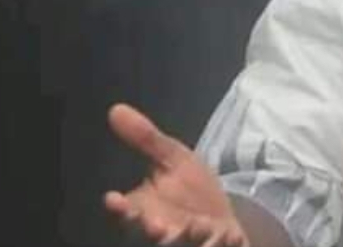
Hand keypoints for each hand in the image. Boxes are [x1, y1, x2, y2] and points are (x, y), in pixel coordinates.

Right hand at [104, 104, 248, 246]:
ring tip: (196, 226)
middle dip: (152, 230)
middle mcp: (161, 231)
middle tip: (155, 225)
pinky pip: (215, 246)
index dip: (120, 209)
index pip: (126, 213)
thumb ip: (146, 140)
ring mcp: (187, 242)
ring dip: (189, 237)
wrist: (225, 219)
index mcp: (144, 210)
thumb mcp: (173, 159)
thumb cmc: (191, 190)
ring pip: (182, 243)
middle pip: (151, 235)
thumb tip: (116, 109)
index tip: (112, 199)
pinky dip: (220, 241)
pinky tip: (229, 233)